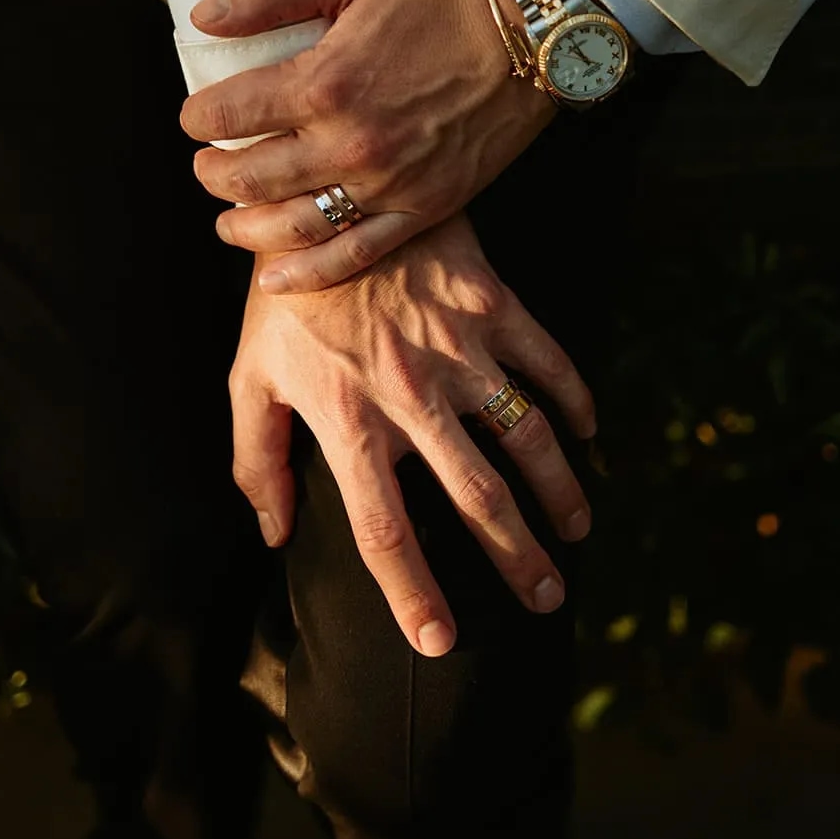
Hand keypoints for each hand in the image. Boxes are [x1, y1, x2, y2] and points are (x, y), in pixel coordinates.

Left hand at [180, 0, 555, 294]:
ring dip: (245, 226)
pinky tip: (275, 277)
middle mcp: (348, 144)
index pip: (227, 115)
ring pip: (291, 226)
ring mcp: (385, 185)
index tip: (195, 116)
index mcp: (323, 83)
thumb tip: (204, 18)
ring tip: (230, 218)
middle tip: (207, 165)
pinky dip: (307, 272)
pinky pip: (354, 254)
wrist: (529, 31)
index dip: (197, 117)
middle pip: (249, 178)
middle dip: (212, 175)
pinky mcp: (421, 209)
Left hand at [228, 214, 594, 655]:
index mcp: (350, 425)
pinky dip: (576, 401)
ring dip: (561, 492)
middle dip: (517, 559)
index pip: (384, 533)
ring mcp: (460, 350)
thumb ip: (257, 461)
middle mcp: (412, 398)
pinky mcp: (492, 306)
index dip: (412, 596)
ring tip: (577, 531)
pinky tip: (589, 435)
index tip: (441, 641)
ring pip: (528, 437)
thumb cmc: (283, 298)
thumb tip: (274, 533)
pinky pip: (551, 362)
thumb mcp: (250, 378)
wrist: (321, 197)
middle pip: (478, 500)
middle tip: (545, 600)